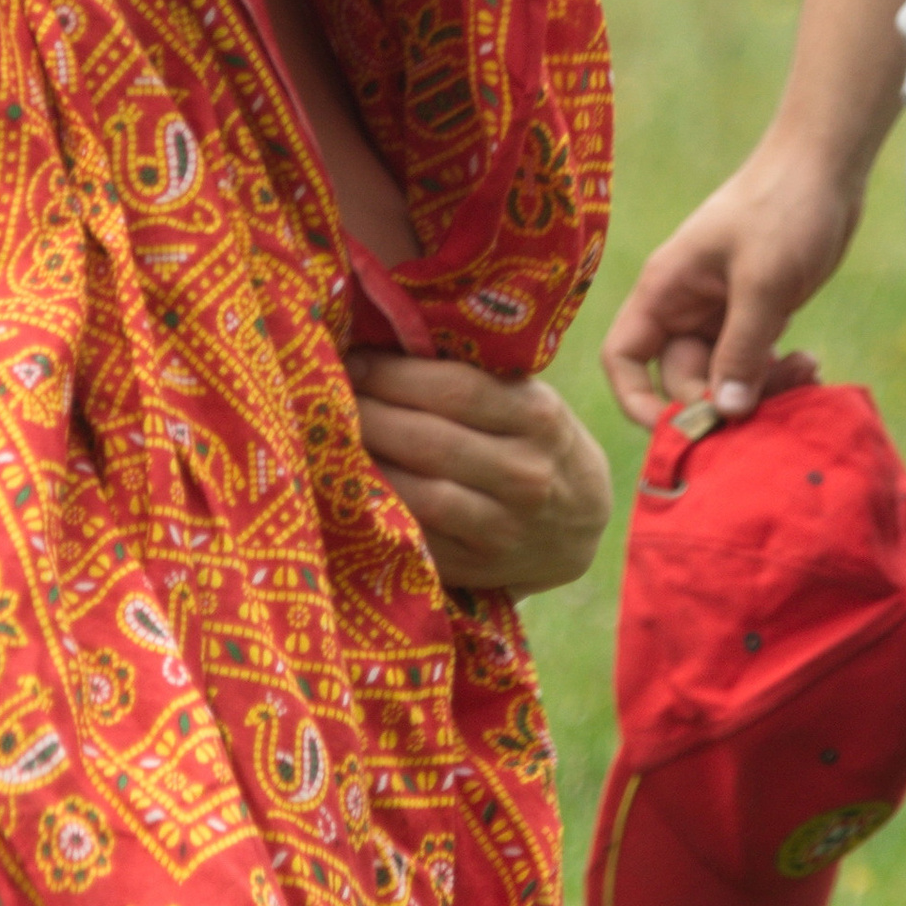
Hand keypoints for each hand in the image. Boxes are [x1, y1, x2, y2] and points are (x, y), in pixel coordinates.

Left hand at [347, 357, 612, 592]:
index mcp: (538, 416)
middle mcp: (526, 472)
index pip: (455, 389)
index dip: (393, 374)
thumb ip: (475, 378)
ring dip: (368, 465)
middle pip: (429, 440)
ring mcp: (505, 526)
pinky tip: (354, 487)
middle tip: (326, 397)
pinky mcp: (480, 567)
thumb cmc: (536, 443)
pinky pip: (419, 538)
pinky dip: (382, 511)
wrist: (579, 524)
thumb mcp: (528, 400)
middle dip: (369, 415)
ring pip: (422, 494)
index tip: (353, 361)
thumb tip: (387, 339)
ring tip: (333, 440)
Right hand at [598, 132, 852, 431]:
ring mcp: (721, 313)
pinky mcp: (757, 315)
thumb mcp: (763, 281)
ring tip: (807, 374)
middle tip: (773, 399)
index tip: (684, 427)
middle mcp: (685, 307)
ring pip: (724, 377)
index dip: (639, 401)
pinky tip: (811, 366)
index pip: (624, 359)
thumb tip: (724, 412)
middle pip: (682, 379)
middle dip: (723, 398)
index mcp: (665, 291)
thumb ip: (742, 349)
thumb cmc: (784, 207)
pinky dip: (777, 375)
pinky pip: (754, 364)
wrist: (826, 164)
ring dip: (759, 389)